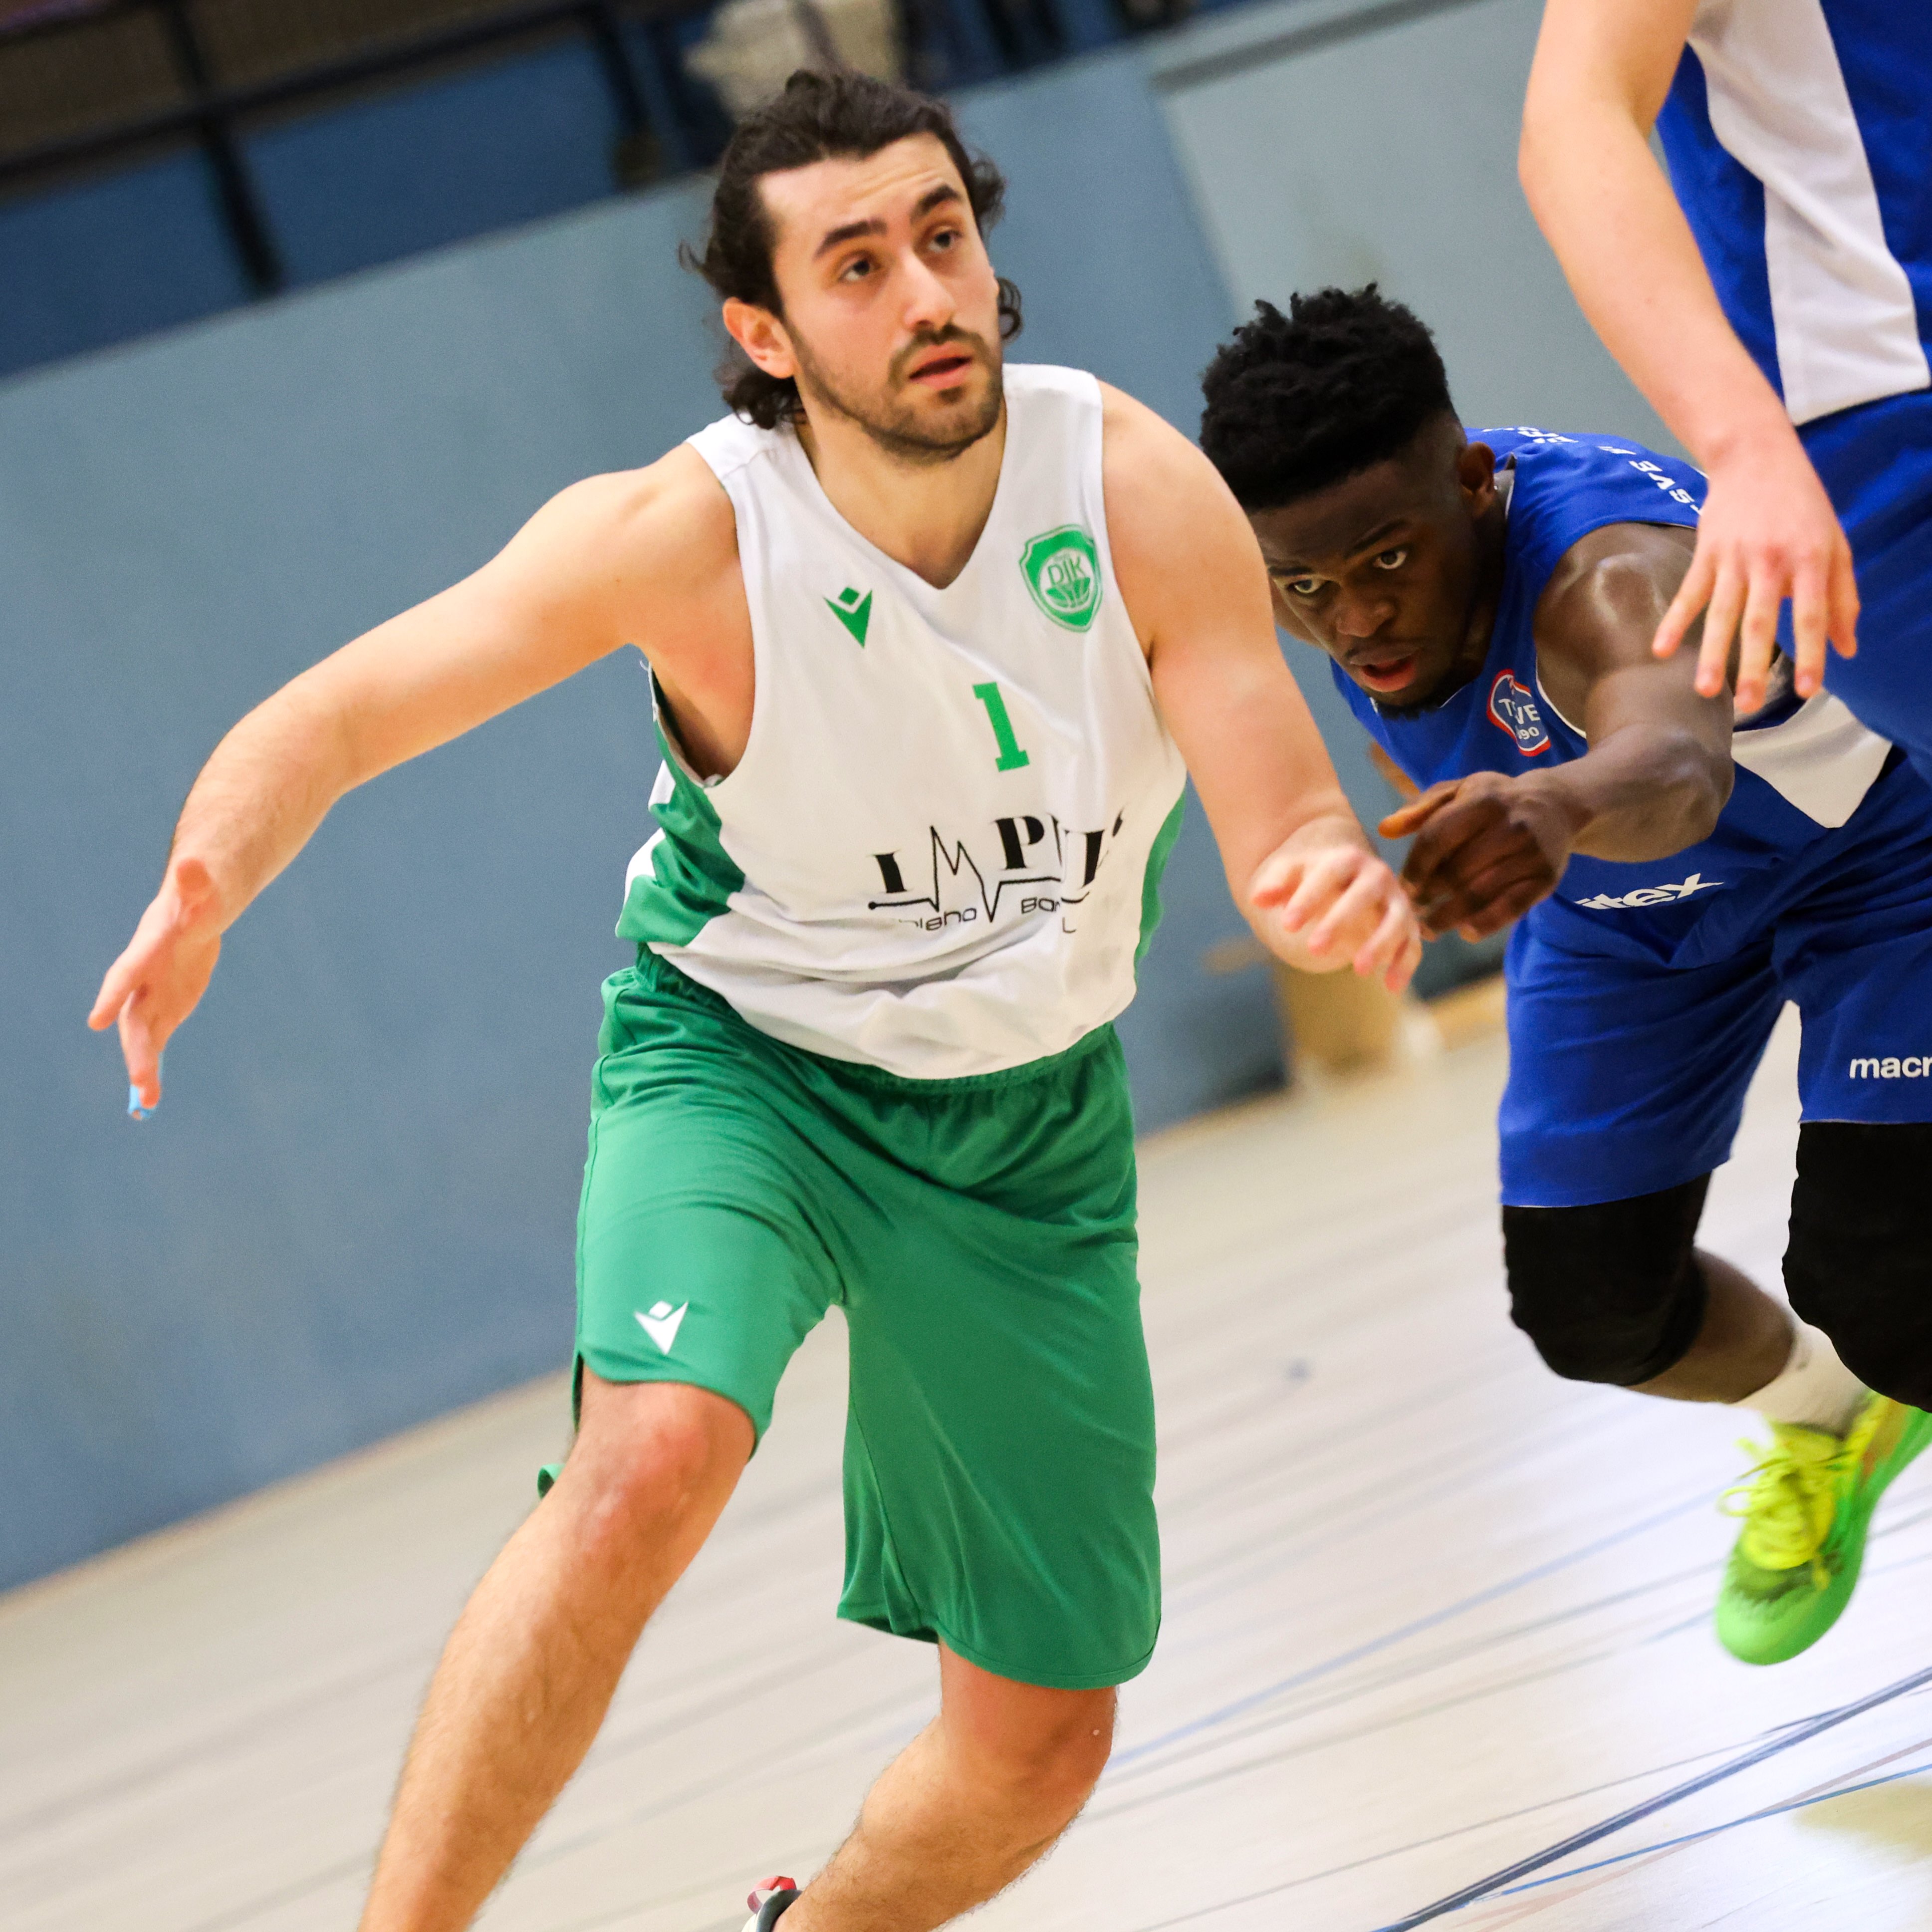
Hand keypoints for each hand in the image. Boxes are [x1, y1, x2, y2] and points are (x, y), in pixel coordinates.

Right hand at [88, 856, 224, 1111]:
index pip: (127, 972)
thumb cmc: (198, 894)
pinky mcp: (164, 1009)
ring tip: (148, 1102)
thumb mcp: (202, 888)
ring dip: (143, 1066)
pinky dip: (152, 1067)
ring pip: (142, 1035)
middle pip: (133, 1016)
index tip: (97, 1019)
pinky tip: (149, 1098)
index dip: (114, 994)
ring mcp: (150, 995)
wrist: (197, 908)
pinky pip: (156, 1042)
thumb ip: (196, 882)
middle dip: (135, 1047)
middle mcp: (141, 977)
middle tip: (140, 1080)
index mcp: (148, 948)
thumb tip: (193, 862)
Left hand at [1248, 825, 1422, 991]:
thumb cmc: (1313, 877)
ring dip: (1380, 943)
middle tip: (1313, 948)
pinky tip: (1391, 986)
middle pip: (1363, 895)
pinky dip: (1405, 964)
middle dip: (1339, 921)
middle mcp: (1377, 876)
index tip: (1285, 925)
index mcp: (1347, 859)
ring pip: (1396, 920)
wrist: (1347, 876)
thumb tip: (1256, 900)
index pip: (1328, 875)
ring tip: (1359, 969)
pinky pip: (1412, 945)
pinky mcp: (1407, 927)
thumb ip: (1275, 883)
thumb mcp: (1291, 874)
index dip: (1308, 899)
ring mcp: (1396, 902)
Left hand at [1381, 771, 1580, 938]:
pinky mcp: (1546, 879)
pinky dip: (1484, 925)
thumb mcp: (1459, 791)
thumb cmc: (1494, 801)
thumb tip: (1384, 829)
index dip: (1415, 867)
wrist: (1555, 805)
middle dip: (1428, 896)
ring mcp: (1531, 854)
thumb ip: (1421, 809)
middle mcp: (1510, 826)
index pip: (1437, 839)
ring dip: (1448, 917)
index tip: (1402, 886)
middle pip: (1456, 871)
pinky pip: (1510, 909)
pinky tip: (1464, 932)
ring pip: (1479, 894)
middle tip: (1411, 911)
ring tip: (1428, 928)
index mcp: (1483, 800)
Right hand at [1652, 422, 1857, 712]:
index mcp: (1809, 558)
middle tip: (1749, 705)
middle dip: (1753, 666)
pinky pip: (1689, 593)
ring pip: (1721, 613)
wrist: (1757, 456)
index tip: (1807, 689)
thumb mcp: (1836, 544)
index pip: (1810, 613)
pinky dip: (1673, 622)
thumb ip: (1843, 597)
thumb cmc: (1803, 504)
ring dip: (1712, 653)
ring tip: (1705, 690)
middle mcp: (1770, 560)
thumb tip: (1847, 649)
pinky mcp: (1706, 553)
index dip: (1810, 652)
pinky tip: (1660, 650)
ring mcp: (1733, 557)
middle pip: (1759, 621)